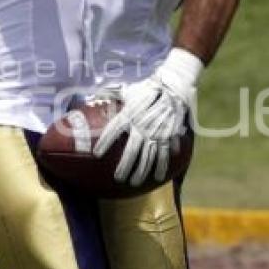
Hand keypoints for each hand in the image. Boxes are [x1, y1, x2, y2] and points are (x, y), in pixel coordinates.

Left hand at [93, 48, 202, 186]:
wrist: (172, 85)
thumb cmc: (147, 88)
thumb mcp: (128, 91)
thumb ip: (112, 94)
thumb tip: (95, 94)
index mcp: (130, 114)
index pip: (114, 130)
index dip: (105, 142)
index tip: (97, 154)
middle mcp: (142, 126)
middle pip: (132, 150)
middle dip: (124, 166)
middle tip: (118, 178)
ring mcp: (157, 132)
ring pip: (148, 156)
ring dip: (141, 171)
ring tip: (134, 183)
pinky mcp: (169, 135)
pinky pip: (166, 153)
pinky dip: (162, 166)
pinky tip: (158, 177)